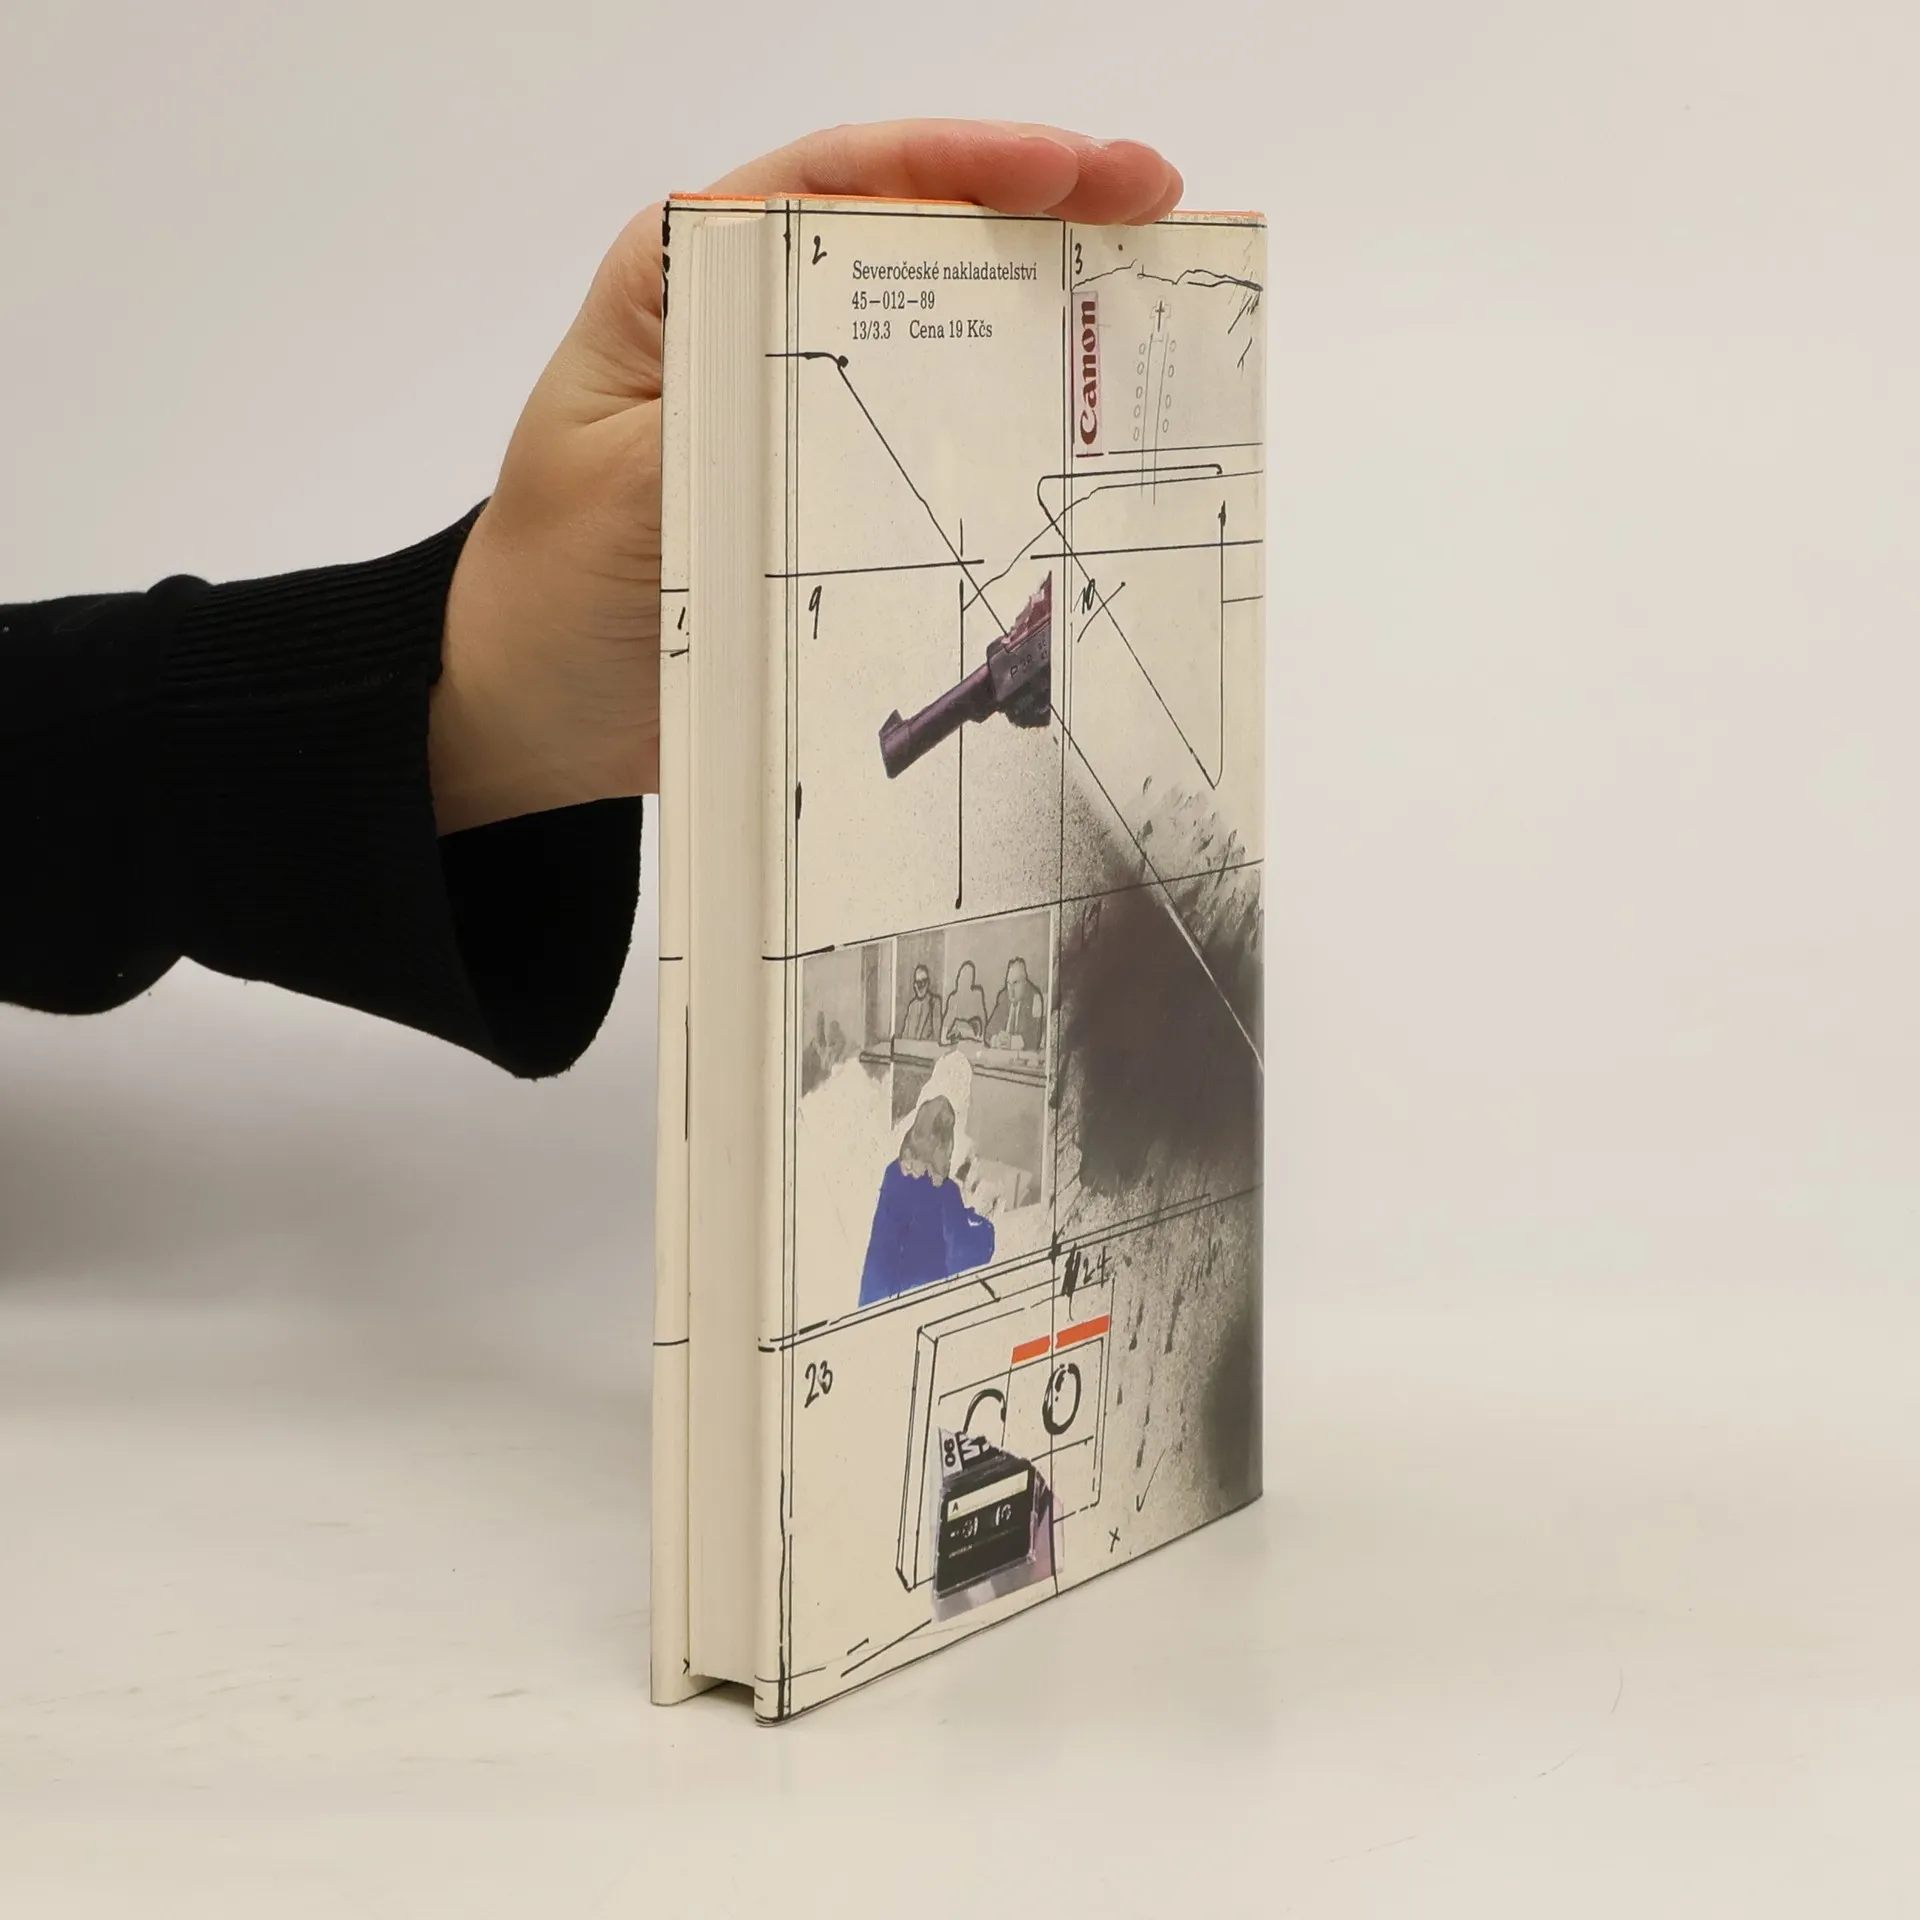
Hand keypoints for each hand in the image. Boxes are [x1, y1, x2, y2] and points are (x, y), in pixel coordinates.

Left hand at [429, 121, 1183, 832]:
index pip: (838, 180)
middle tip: (1155, 202)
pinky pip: (941, 441)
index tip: (1070, 170)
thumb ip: (728, 419)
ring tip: (1150, 293)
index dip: (963, 160)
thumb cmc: (555, 589)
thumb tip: (839, 389)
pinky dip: (1014, 425)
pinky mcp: (838, 488)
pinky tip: (1086, 424)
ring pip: (942, 330)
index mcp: (690, 280)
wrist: (542, 705)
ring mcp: (807, 406)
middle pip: (913, 234)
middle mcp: (756, 323)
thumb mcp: (628, 488)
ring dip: (1046, 310)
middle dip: (1041, 209)